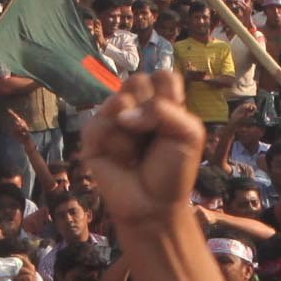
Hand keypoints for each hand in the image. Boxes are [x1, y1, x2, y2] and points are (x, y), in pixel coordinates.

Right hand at [76, 76, 208, 232]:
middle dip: (149, 110)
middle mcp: (134, 105)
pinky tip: (121, 161)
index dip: (169, 95)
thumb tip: (123, 113)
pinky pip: (99, 125)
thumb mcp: (188, 134)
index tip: (173, 121)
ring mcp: (112, 118)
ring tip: (137, 153)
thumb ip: (164, 109)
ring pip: (118, 101)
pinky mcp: (92, 136)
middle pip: (137, 81)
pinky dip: (115, 145)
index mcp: (160, 101)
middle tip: (153, 136)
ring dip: (133, 133)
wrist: (153, 205)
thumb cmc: (173, 170)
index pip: (162, 75)